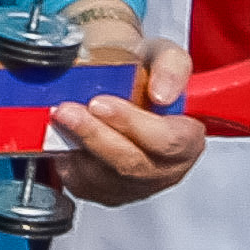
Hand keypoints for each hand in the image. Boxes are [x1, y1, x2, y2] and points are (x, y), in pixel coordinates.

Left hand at [46, 9, 206, 205]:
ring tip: (61, 118)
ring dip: (77, 146)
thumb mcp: (164, 55)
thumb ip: (172, 66)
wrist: (125, 84)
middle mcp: (166, 169)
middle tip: (68, 111)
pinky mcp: (110, 193)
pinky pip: (85, 186)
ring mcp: (138, 186)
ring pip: (104, 178)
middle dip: (95, 136)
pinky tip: (64, 137)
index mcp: (188, 138)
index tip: (101, 103)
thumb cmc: (148, 74)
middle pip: (131, 164)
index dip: (132, 124)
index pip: (168, 142)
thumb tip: (163, 93)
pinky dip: (69, 162)